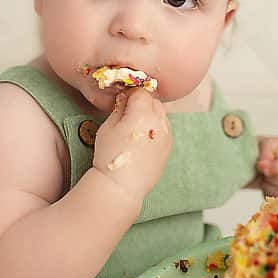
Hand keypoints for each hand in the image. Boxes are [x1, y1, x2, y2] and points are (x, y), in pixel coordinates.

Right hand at [92, 88, 171, 203]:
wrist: (122, 185)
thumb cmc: (109, 156)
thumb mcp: (107, 127)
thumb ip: (119, 109)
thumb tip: (125, 99)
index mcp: (142, 115)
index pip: (140, 92)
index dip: (130, 95)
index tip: (122, 100)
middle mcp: (158, 123)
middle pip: (153, 101)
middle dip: (142, 102)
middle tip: (129, 113)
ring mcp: (166, 135)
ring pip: (161, 114)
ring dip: (151, 114)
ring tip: (136, 127)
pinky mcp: (169, 146)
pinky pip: (165, 128)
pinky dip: (156, 127)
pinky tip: (144, 138)